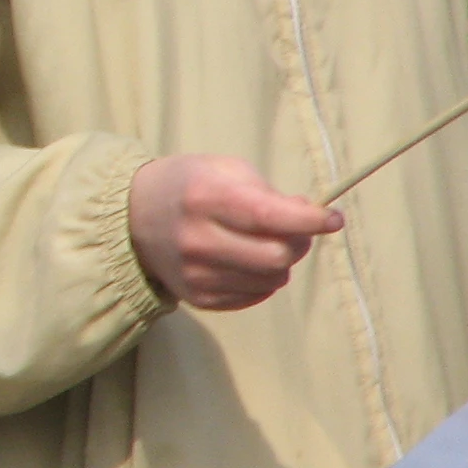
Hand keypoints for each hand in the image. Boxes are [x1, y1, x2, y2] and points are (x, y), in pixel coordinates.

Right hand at [128, 154, 341, 309]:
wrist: (134, 218)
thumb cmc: (189, 185)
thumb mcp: (224, 169)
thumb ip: (269, 192)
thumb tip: (310, 219)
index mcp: (205, 198)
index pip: (270, 216)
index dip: (311, 220)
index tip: (333, 219)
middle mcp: (198, 240)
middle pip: (277, 257)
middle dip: (299, 243)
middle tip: (296, 230)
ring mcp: (196, 274)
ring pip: (270, 281)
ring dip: (281, 263)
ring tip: (266, 244)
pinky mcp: (198, 297)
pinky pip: (254, 296)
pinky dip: (262, 280)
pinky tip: (248, 262)